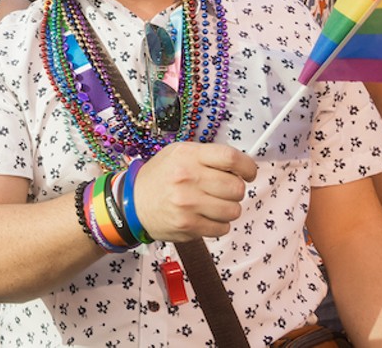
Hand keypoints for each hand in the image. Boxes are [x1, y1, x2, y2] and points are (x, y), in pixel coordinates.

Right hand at [133, 142, 256, 241]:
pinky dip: (218, 224)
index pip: (231, 158)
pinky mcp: (188, 226)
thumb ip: (208, 156)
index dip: (247, 167)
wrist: (133, 202)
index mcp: (188, 155)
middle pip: (237, 187)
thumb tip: (241, 167)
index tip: (248, 173)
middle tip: (223, 191)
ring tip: (211, 205)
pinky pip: (223, 228)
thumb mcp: (178, 154)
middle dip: (235, 191)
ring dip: (228, 209)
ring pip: (234, 210)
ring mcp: (188, 204)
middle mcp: (187, 178)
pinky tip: (204, 217)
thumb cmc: (160, 177)